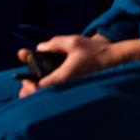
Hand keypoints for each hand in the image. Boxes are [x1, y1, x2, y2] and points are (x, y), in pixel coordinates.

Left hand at [18, 35, 139, 97]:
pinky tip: (49, 86)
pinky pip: (61, 95)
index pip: (41, 87)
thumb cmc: (94, 51)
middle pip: (44, 97)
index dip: (30, 84)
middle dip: (32, 93)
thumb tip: (39, 48)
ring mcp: (74, 90)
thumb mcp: (72, 41)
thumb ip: (54, 43)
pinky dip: (52, 92)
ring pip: (52, 98)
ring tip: (33, 89)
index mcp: (64, 76)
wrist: (114, 60)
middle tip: (25, 88)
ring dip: (41, 94)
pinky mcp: (78, 90)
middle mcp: (68, 87)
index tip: (26, 79)